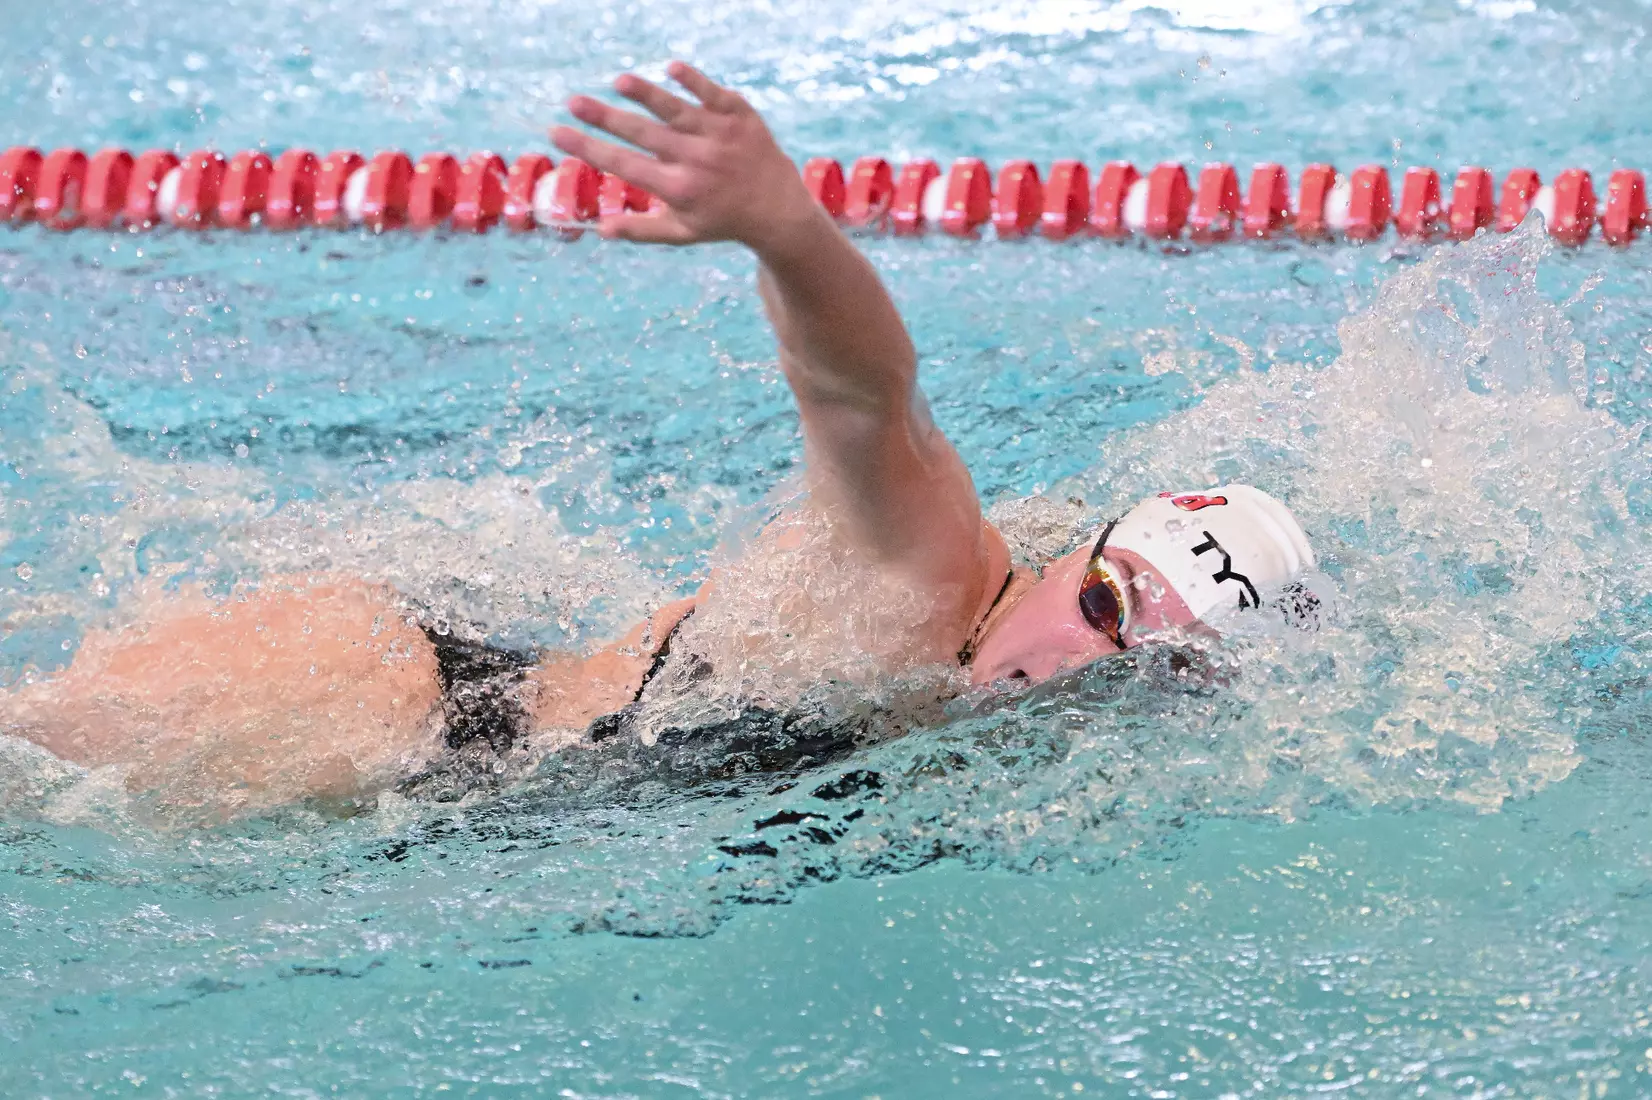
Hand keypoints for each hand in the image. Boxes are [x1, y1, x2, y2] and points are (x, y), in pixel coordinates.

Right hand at [550, 61, 819, 252]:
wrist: (778, 209)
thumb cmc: (722, 221)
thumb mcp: (682, 233)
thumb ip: (641, 229)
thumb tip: (601, 230)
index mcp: (678, 190)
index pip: (624, 165)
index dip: (588, 148)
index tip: (557, 132)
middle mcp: (697, 161)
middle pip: (643, 134)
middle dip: (604, 117)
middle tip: (573, 101)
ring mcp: (719, 135)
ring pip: (676, 109)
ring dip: (646, 93)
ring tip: (617, 81)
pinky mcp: (740, 116)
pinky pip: (713, 94)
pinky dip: (694, 81)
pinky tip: (669, 68)